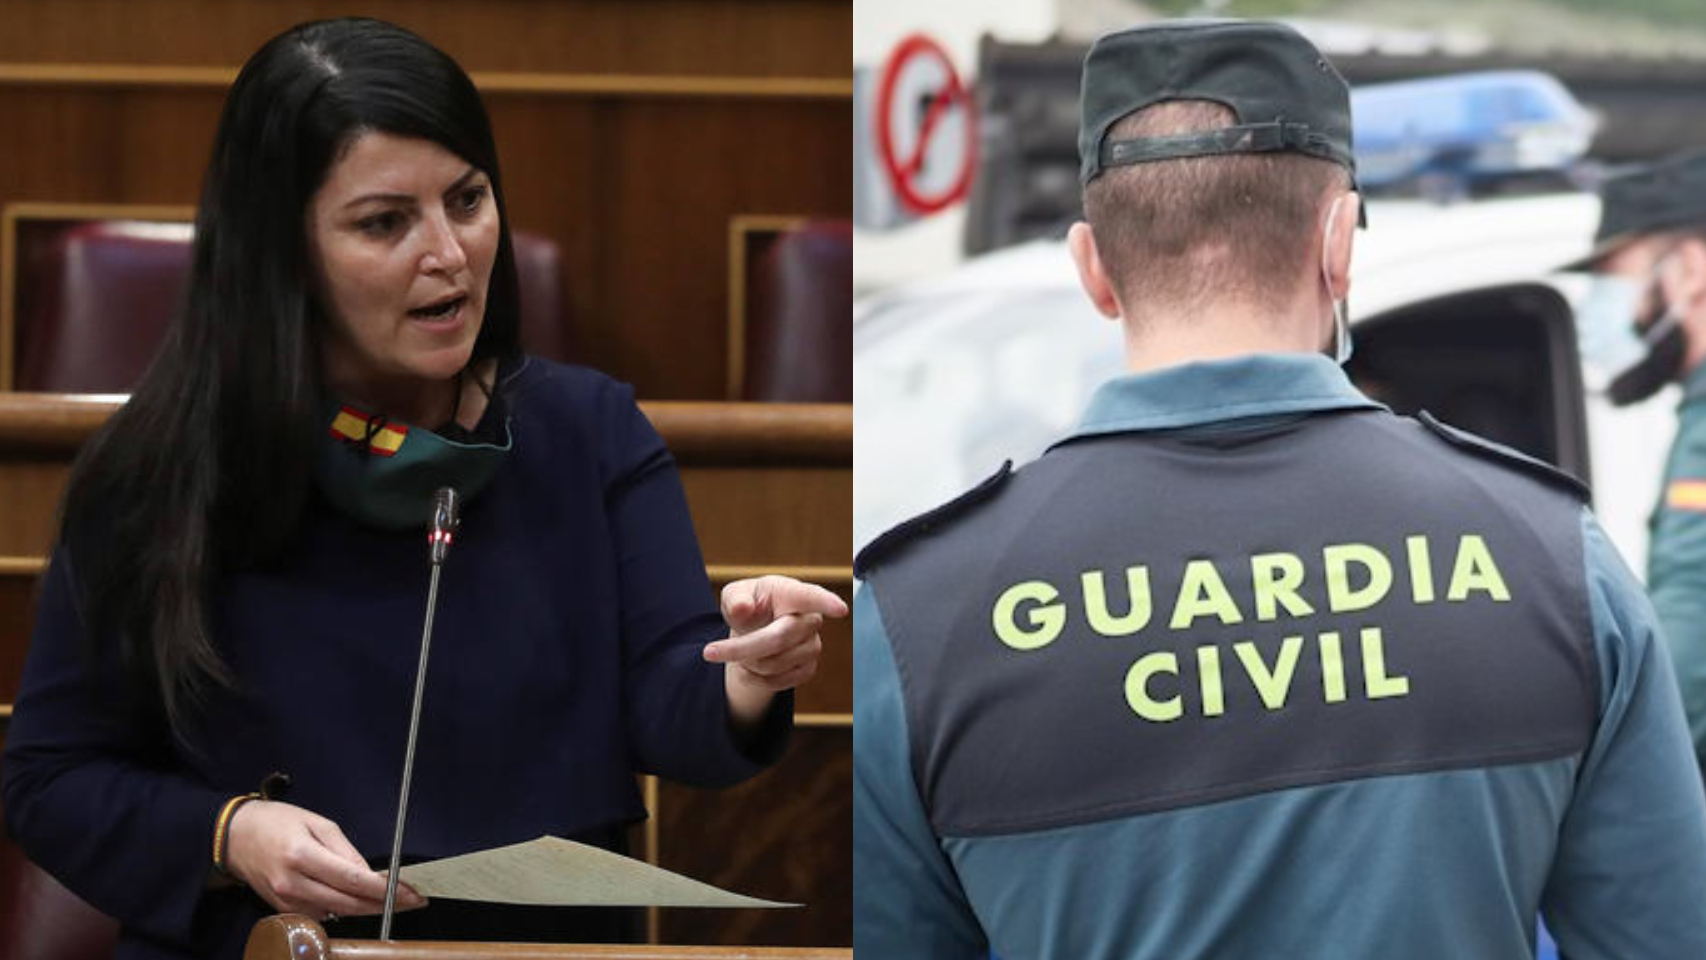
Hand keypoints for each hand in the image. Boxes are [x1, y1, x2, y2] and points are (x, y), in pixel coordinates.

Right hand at [224, 800, 426, 918]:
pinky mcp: (283, 909)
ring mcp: (286, 901)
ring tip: (393, 898)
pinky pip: (322, 913)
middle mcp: (293, 883)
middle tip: (413, 901)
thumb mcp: (317, 824)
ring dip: (367, 907)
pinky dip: (343, 908)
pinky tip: (359, 899)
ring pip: (338, 912)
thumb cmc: (276, 823)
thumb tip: (370, 874)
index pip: (352, 879)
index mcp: (302, 855)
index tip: (410, 892)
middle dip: (385, 904)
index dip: (384, 889)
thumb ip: (345, 851)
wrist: (234, 838)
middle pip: (348, 902)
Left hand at [705, 575, 848, 728]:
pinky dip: (755, 679)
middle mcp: (810, 619)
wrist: (758, 631)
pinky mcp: (809, 669)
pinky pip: (780, 682)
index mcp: (792, 593)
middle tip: (709, 652)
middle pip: (779, 638)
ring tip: (740, 653)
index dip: (827, 603)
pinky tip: (749, 667)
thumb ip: (735, 599)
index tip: (840, 609)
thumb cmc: (748, 606)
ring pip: (775, 663)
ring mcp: (813, 646)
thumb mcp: (735, 596)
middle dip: (741, 648)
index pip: (812, 597)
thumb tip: (742, 609)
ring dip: (747, 662)